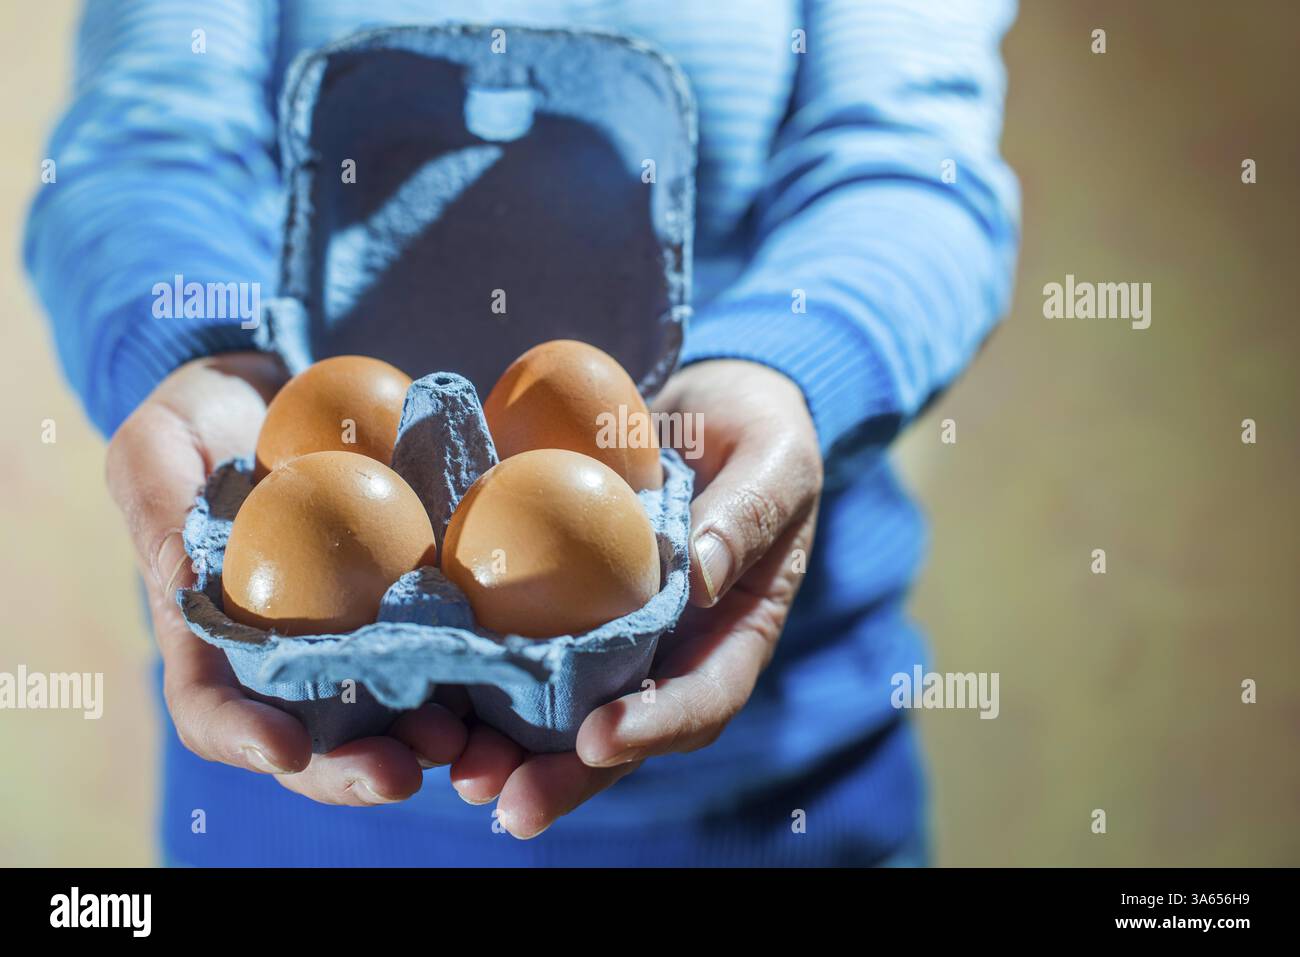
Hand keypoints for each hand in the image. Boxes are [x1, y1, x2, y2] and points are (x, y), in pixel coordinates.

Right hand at [106, 353, 466, 804]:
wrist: (279, 389)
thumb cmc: (200, 416)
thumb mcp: (157, 446)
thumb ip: (158, 507)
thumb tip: (186, 584)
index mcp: (213, 637)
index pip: (213, 710)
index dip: (244, 739)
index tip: (287, 748)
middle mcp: (289, 653)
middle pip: (316, 739)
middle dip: (355, 768)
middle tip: (403, 768)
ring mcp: (358, 633)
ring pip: (393, 715)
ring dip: (431, 742)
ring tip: (470, 743)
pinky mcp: (419, 604)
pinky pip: (452, 646)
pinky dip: (481, 673)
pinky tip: (516, 674)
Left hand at [450, 359, 822, 836]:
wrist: (707, 408)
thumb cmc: (759, 433)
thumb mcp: (775, 461)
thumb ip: (748, 514)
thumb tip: (702, 575)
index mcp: (732, 635)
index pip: (702, 700)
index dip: (653, 728)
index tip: (599, 737)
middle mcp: (669, 653)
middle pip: (621, 732)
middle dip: (565, 775)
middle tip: (507, 802)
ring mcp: (612, 635)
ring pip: (559, 710)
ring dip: (509, 749)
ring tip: (459, 769)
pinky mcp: (560, 604)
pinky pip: (519, 646)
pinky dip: (476, 676)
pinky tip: (428, 690)